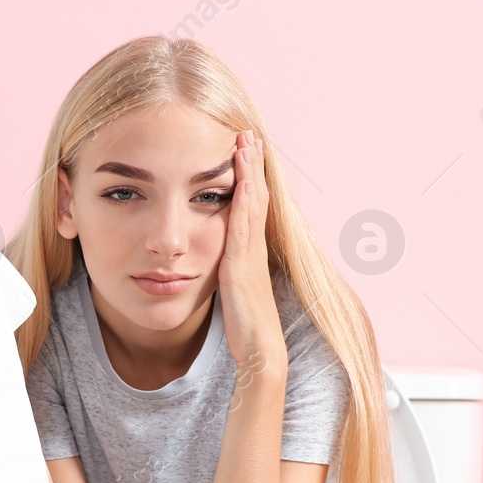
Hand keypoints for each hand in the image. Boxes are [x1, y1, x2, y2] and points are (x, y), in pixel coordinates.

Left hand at [216, 129, 285, 370]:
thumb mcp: (234, 291)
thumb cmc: (246, 326)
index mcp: (250, 252)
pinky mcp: (242, 266)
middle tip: (247, 133)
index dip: (250, 176)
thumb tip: (221, 261)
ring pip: (252, 205)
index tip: (244, 149)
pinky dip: (245, 202)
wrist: (260, 350)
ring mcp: (250, 255)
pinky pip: (243, 228)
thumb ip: (228, 271)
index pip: (252, 205)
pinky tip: (242, 182)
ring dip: (250, 172)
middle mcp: (254, 248)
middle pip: (256, 196)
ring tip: (245, 143)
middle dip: (252, 164)